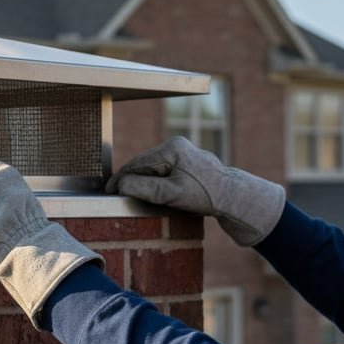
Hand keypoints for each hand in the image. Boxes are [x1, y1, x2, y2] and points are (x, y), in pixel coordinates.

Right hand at [106, 137, 284, 245]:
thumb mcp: (170, 194)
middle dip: (131, 178)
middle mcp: (177, 145)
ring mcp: (184, 152)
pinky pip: (165, 170)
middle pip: (145, 164)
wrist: (235, 198)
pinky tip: (150, 191)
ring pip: (154, 168)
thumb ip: (144, 188)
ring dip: (143, 180)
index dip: (121, 178)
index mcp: (172, 148)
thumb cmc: (205, 195)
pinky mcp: (190, 162)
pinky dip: (155, 180)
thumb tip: (122, 184)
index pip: (137, 163)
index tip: (109, 190)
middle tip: (116, 194)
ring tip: (130, 194)